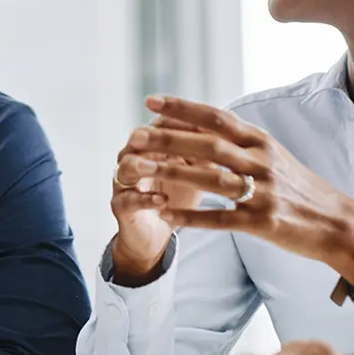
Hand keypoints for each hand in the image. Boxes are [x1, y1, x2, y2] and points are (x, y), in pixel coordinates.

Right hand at [109, 115, 207, 284]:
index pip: (162, 124)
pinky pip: (127, 200)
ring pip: (126, 167)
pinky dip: (145, 198)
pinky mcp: (121, 207)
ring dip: (142, 165)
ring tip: (156, 167)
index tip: (205, 124)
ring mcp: (125, 182)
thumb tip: (233, 132)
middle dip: (158, 137)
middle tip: (178, 136)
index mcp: (153, 145)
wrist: (156, 232)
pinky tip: (161, 200)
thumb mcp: (197, 171)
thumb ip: (208, 152)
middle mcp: (134, 158)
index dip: (181, 121)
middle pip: (140, 139)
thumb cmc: (178, 196)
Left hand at [127, 96, 353, 282]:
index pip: (216, 117)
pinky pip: (220, 219)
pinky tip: (164, 214)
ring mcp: (262, 192)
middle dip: (167, 139)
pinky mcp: (262, 222)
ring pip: (210, 179)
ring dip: (171, 174)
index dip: (182, 108)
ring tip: (139, 172)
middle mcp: (261, 161)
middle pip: (207, 144)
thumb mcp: (274, 155)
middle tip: (134, 136)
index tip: (150, 101)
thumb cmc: (300, 189)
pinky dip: (191, 217)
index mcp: (261, 141)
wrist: (338, 224)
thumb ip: (242, 141)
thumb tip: (206, 123)